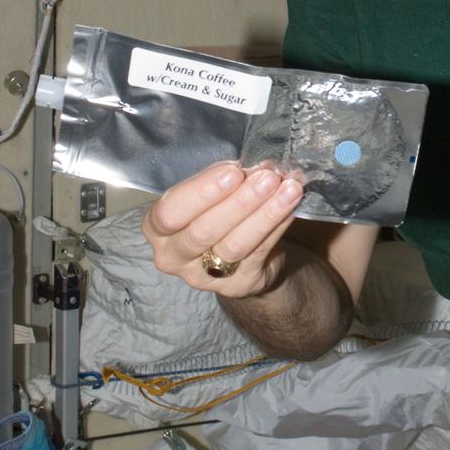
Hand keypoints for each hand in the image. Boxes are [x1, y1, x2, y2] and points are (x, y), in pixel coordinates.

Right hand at [141, 161, 303, 296]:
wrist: (240, 255)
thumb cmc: (217, 212)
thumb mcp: (208, 194)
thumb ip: (222, 180)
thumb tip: (256, 163)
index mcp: (157, 227)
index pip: (170, 212)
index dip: (202, 191)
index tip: (233, 171)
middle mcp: (173, 256)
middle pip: (203, 231)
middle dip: (239, 202)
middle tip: (267, 178)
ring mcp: (203, 277)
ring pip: (235, 245)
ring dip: (264, 214)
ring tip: (288, 189)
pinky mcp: (236, 285)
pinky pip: (259, 253)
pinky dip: (278, 226)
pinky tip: (291, 206)